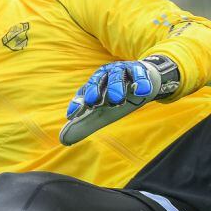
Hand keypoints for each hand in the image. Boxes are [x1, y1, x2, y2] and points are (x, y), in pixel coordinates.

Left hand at [60, 56, 177, 145]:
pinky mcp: (140, 70)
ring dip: (116, 87)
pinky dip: (141, 82)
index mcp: (95, 83)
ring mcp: (123, 71)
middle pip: (98, 80)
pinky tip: (141, 92)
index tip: (71, 115)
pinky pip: (140, 76)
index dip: (78, 103)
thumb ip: (85, 125)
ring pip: (117, 76)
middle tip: (93, 102)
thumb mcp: (103, 112)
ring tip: (117, 100)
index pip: (83, 92)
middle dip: (95, 90)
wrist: (146, 81)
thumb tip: (63, 140)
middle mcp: (106, 75)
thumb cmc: (119, 98)